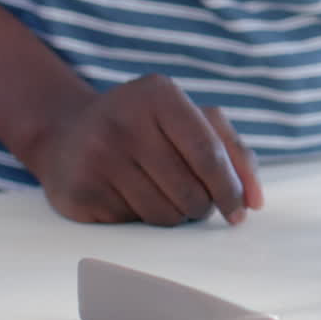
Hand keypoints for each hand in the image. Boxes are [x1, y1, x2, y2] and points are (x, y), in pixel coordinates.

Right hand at [25, 74, 263, 225]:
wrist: (65, 132)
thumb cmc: (146, 128)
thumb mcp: (189, 120)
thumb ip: (232, 151)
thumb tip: (254, 202)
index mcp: (159, 95)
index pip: (209, 154)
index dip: (231, 189)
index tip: (241, 212)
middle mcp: (124, 121)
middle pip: (191, 191)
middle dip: (203, 206)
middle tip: (196, 200)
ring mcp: (97, 156)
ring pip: (165, 215)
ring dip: (176, 216)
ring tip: (162, 194)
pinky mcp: (79, 191)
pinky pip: (133, 224)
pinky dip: (141, 219)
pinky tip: (128, 196)